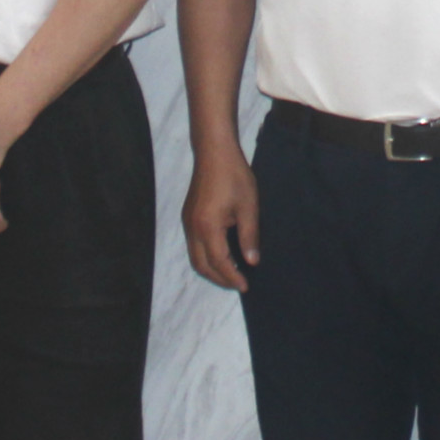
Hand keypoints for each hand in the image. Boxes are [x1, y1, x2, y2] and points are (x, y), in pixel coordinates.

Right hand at [184, 152, 262, 290]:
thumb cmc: (234, 176)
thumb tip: (252, 262)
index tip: (246, 286)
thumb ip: (249, 237)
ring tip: (230, 273)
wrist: (214, 152)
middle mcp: (193, 228)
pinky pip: (193, 246)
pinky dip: (206, 257)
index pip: (219, 262)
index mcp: (208, 227)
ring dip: (211, 269)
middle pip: (202, 265)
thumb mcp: (248, 207)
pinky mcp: (188, 216)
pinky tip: (221, 254)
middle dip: (219, 279)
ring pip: (195, 257)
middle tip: (238, 284)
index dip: (232, 277)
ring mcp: (187, 222)